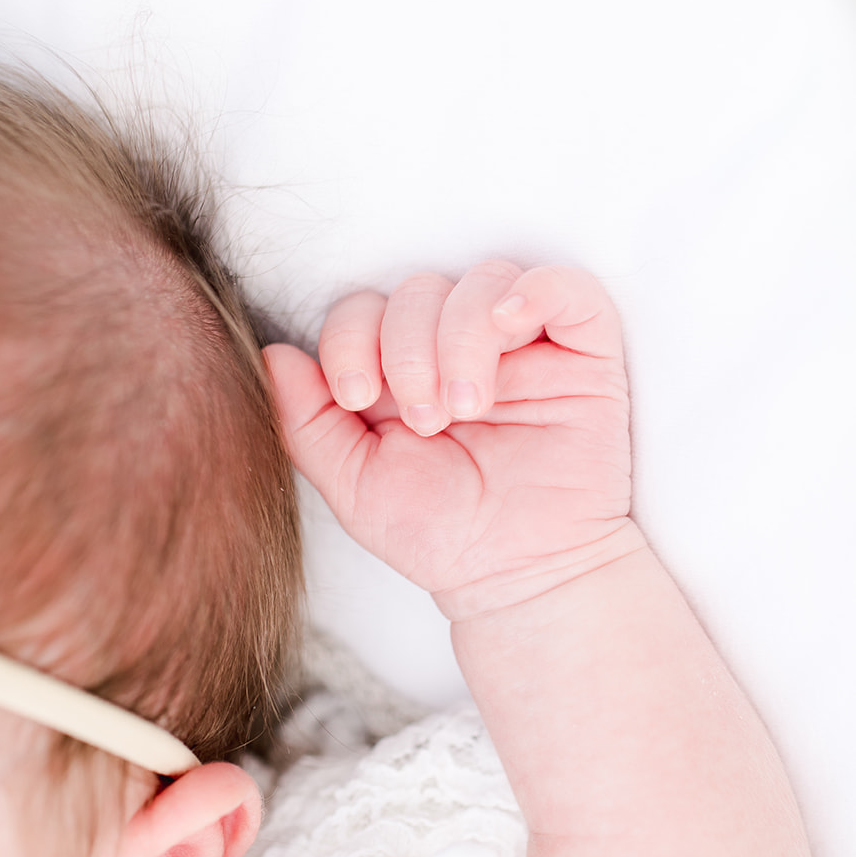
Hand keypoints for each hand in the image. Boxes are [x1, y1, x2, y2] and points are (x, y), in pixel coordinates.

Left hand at [265, 263, 635, 618]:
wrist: (517, 575)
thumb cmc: (439, 535)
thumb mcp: (354, 485)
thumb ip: (308, 423)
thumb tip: (272, 356)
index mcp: (398, 372)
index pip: (363, 310)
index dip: (351, 339)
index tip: (358, 397)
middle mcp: (457, 347)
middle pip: (417, 289)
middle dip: (408, 349)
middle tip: (426, 420)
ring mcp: (522, 345)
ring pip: (482, 281)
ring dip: (461, 338)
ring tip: (467, 408)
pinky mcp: (583, 351)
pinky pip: (565, 287)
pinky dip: (534, 291)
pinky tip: (509, 326)